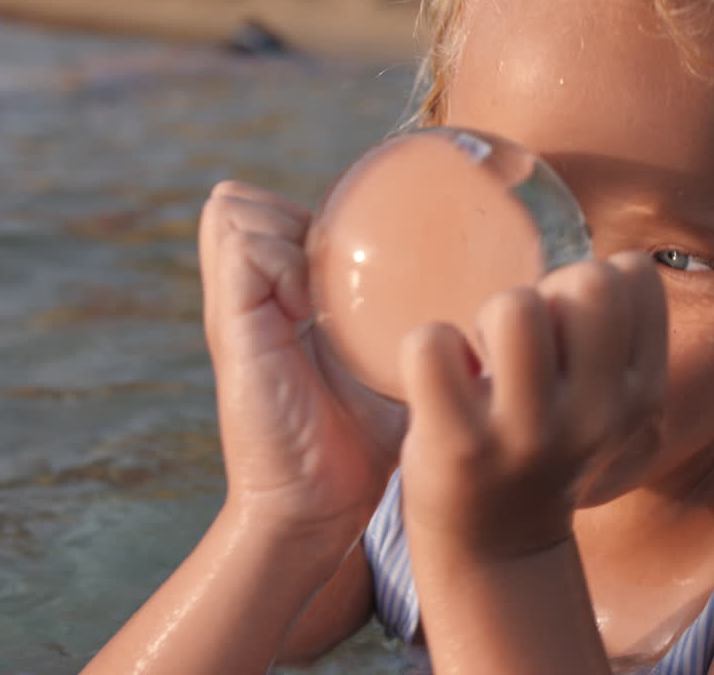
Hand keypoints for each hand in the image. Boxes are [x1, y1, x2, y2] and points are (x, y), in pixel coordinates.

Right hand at [199, 181, 403, 543]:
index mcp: (283, 303)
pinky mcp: (232, 327)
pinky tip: (316, 301)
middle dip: (298, 211)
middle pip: (246, 203)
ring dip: (288, 225)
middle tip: (357, 256)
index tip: (382, 246)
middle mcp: (252, 298)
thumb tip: (481, 306)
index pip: (278, 216)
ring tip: (334, 279)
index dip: (321, 215)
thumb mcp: (390, 373)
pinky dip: (284, 257)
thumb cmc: (361, 454)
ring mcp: (236, 310)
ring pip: (236, 210)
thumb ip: (410, 334)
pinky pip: (244, 248)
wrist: (315, 511)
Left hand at [396, 252, 667, 558]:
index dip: (591, 281)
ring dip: (490, 317)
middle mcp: (597, 414)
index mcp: (640, 394)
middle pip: (588, 280)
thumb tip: (596, 260)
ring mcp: (528, 432)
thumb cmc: (545, 445)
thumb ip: (613, 335)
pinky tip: (441, 381)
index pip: (634, 273)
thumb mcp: (608, 403)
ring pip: (514, 306)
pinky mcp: (460, 444)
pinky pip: (432, 343)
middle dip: (546, 291)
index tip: (570, 330)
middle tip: (523, 341)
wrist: (497, 545)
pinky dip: (427, 347)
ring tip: (485, 359)